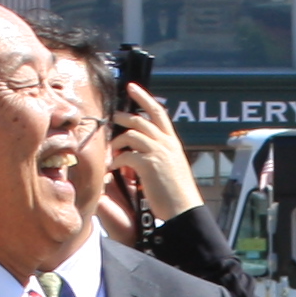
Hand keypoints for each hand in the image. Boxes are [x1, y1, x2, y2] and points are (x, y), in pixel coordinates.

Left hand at [115, 89, 206, 224]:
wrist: (183, 209)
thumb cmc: (177, 193)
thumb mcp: (172, 167)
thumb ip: (160, 155)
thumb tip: (145, 152)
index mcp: (172, 143)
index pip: (158, 112)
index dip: (144, 97)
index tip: (132, 87)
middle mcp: (166, 143)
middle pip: (141, 119)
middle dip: (124, 116)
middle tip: (113, 117)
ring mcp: (158, 152)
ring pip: (131, 134)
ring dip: (118, 141)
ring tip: (112, 149)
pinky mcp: (148, 165)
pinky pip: (126, 154)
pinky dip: (117, 160)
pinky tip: (113, 168)